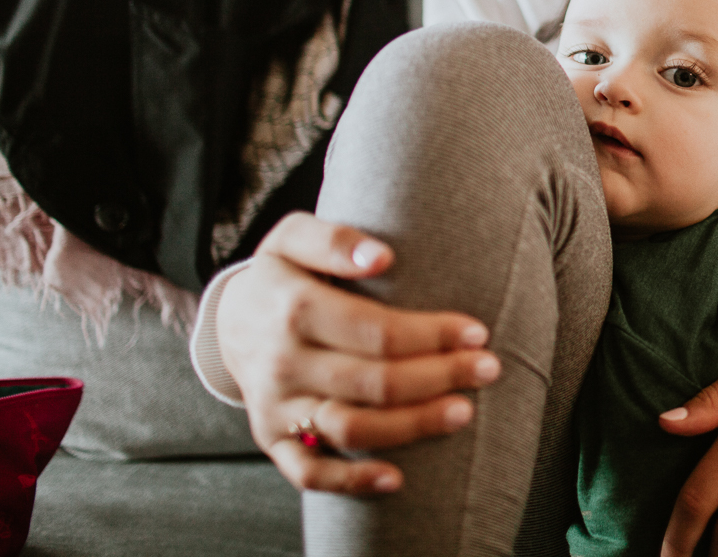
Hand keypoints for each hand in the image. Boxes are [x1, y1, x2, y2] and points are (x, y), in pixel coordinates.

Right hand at [216, 212, 500, 494]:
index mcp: (294, 308)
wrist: (229, 320)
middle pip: (373, 382)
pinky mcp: (273, 440)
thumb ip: (335, 239)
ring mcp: (277, 406)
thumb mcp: (294, 236)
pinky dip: (351, 481)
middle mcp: (283, 363)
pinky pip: (309, 473)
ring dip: (412, 426)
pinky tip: (395, 478)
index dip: (430, 335)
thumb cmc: (283, 274)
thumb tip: (382, 256)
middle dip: (439, 377)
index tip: (476, 332)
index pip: (375, 331)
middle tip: (488, 368)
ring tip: (463, 412)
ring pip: (351, 429)